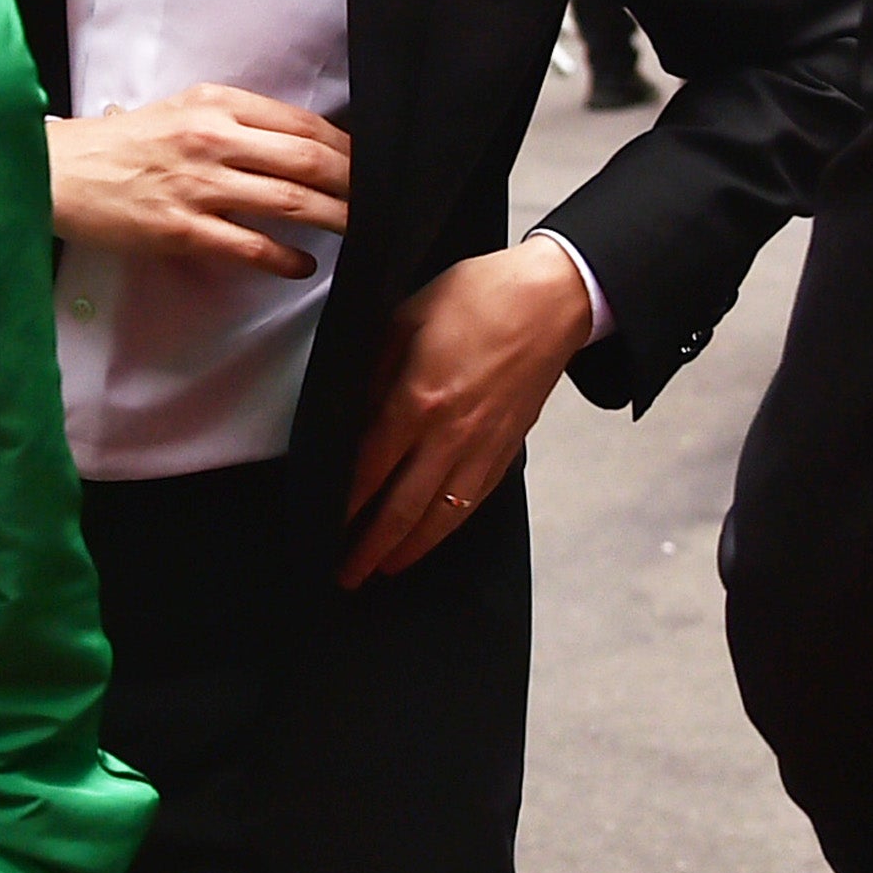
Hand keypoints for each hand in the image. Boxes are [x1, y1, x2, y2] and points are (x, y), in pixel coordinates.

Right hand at [47, 87, 348, 277]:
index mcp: (215, 103)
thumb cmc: (120, 143)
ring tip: (358, 231)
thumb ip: (234, 121)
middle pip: (308, 160)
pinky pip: (250, 246)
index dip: (346, 147)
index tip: (368, 163)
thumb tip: (295, 145)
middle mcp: (212, 138)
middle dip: (353, 183)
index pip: (301, 123)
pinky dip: (286, 259)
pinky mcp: (181, 228)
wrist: (57, 171)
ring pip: (289, 201)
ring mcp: (198, 185)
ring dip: (334, 219)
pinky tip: (302, 265)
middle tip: (377, 200)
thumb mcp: (180, 110)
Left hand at [339, 239, 593, 587]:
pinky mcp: (508, 450)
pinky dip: (448, 528)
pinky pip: (472, 503)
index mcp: (418, 400)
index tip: (323, 527)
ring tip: (383, 569)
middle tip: (345, 574)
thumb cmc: (477, 298)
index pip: (369, 470)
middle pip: (403, 508)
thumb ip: (372, 371)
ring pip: (441, 517)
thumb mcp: (404, 318)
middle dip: (370, 547)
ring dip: (408, 549)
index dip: (344, 506)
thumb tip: (348, 412)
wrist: (549, 300)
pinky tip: (431, 537)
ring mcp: (483, 448)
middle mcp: (450, 435)